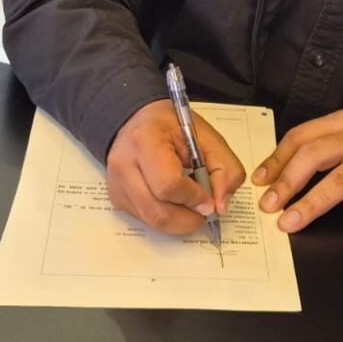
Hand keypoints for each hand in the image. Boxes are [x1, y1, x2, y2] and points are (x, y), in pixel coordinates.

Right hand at [106, 99, 245, 234]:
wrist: (137, 119)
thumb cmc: (172, 126)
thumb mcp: (208, 137)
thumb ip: (225, 169)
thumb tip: (220, 206)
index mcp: (146, 141)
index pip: (168, 185)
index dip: (193, 198)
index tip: (209, 200)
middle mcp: (124, 164)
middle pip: (158, 212)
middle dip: (188, 219)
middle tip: (204, 211)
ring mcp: (117, 184)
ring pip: (152, 221)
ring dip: (179, 221)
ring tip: (191, 205)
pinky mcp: (116, 197)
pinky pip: (145, 219)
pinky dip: (166, 217)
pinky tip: (173, 200)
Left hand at [253, 105, 342, 256]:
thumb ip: (324, 140)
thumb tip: (285, 166)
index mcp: (341, 124)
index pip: (300, 137)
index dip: (276, 159)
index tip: (259, 181)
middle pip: (314, 156)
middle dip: (287, 181)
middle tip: (268, 205)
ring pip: (342, 179)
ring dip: (314, 202)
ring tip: (293, 222)